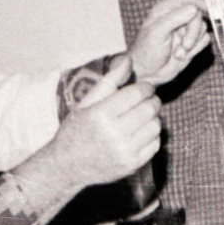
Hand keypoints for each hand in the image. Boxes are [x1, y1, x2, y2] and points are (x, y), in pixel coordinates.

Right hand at [43, 57, 162, 187]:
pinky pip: (155, 144)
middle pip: (150, 109)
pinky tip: (140, 134)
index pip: (137, 93)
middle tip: (147, 100)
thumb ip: (110, 81)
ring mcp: (125, 151)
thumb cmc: (77, 129)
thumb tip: (128, 59)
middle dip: (152, 101)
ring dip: (153, 119)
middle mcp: (114, 133)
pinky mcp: (132, 165)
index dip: (146, 87)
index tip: (144, 87)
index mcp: (101, 114)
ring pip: (156, 126)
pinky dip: (152, 136)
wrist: (67, 165)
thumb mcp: (87, 102)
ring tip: (141, 117)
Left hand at [128, 0, 208, 85]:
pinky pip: (205, 40)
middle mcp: (177, 19)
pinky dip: (196, 49)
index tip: (208, 9)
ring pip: (203, 29)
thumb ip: (174, 18)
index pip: (184, 0)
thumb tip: (193, 8)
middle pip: (197, 16)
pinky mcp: (192, 43)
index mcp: (164, 11)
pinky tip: (183, 55)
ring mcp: (185, 31)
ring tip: (178, 52)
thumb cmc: (146, 52)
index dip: (197, 2)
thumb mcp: (157, 33)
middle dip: (193, 33)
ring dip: (193, 43)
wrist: (148, 73)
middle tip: (185, 45)